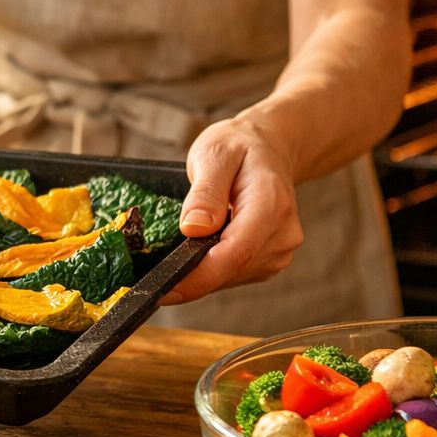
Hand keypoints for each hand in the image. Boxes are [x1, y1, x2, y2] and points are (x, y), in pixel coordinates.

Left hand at [160, 117, 304, 305]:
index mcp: (271, 205)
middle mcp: (282, 234)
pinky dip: (212, 267)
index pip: (235, 253)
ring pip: (231, 277)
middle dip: (191, 276)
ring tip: (184, 244)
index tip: (163, 290)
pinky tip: (204, 245)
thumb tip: (193, 228)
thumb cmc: (239, 147)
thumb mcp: (214, 154)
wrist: (268, 148)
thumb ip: (205, 192)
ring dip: (201, 271)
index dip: (198, 278)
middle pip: (231, 270)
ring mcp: (280, 250)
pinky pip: (234, 274)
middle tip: (154, 271)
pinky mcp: (271, 260)